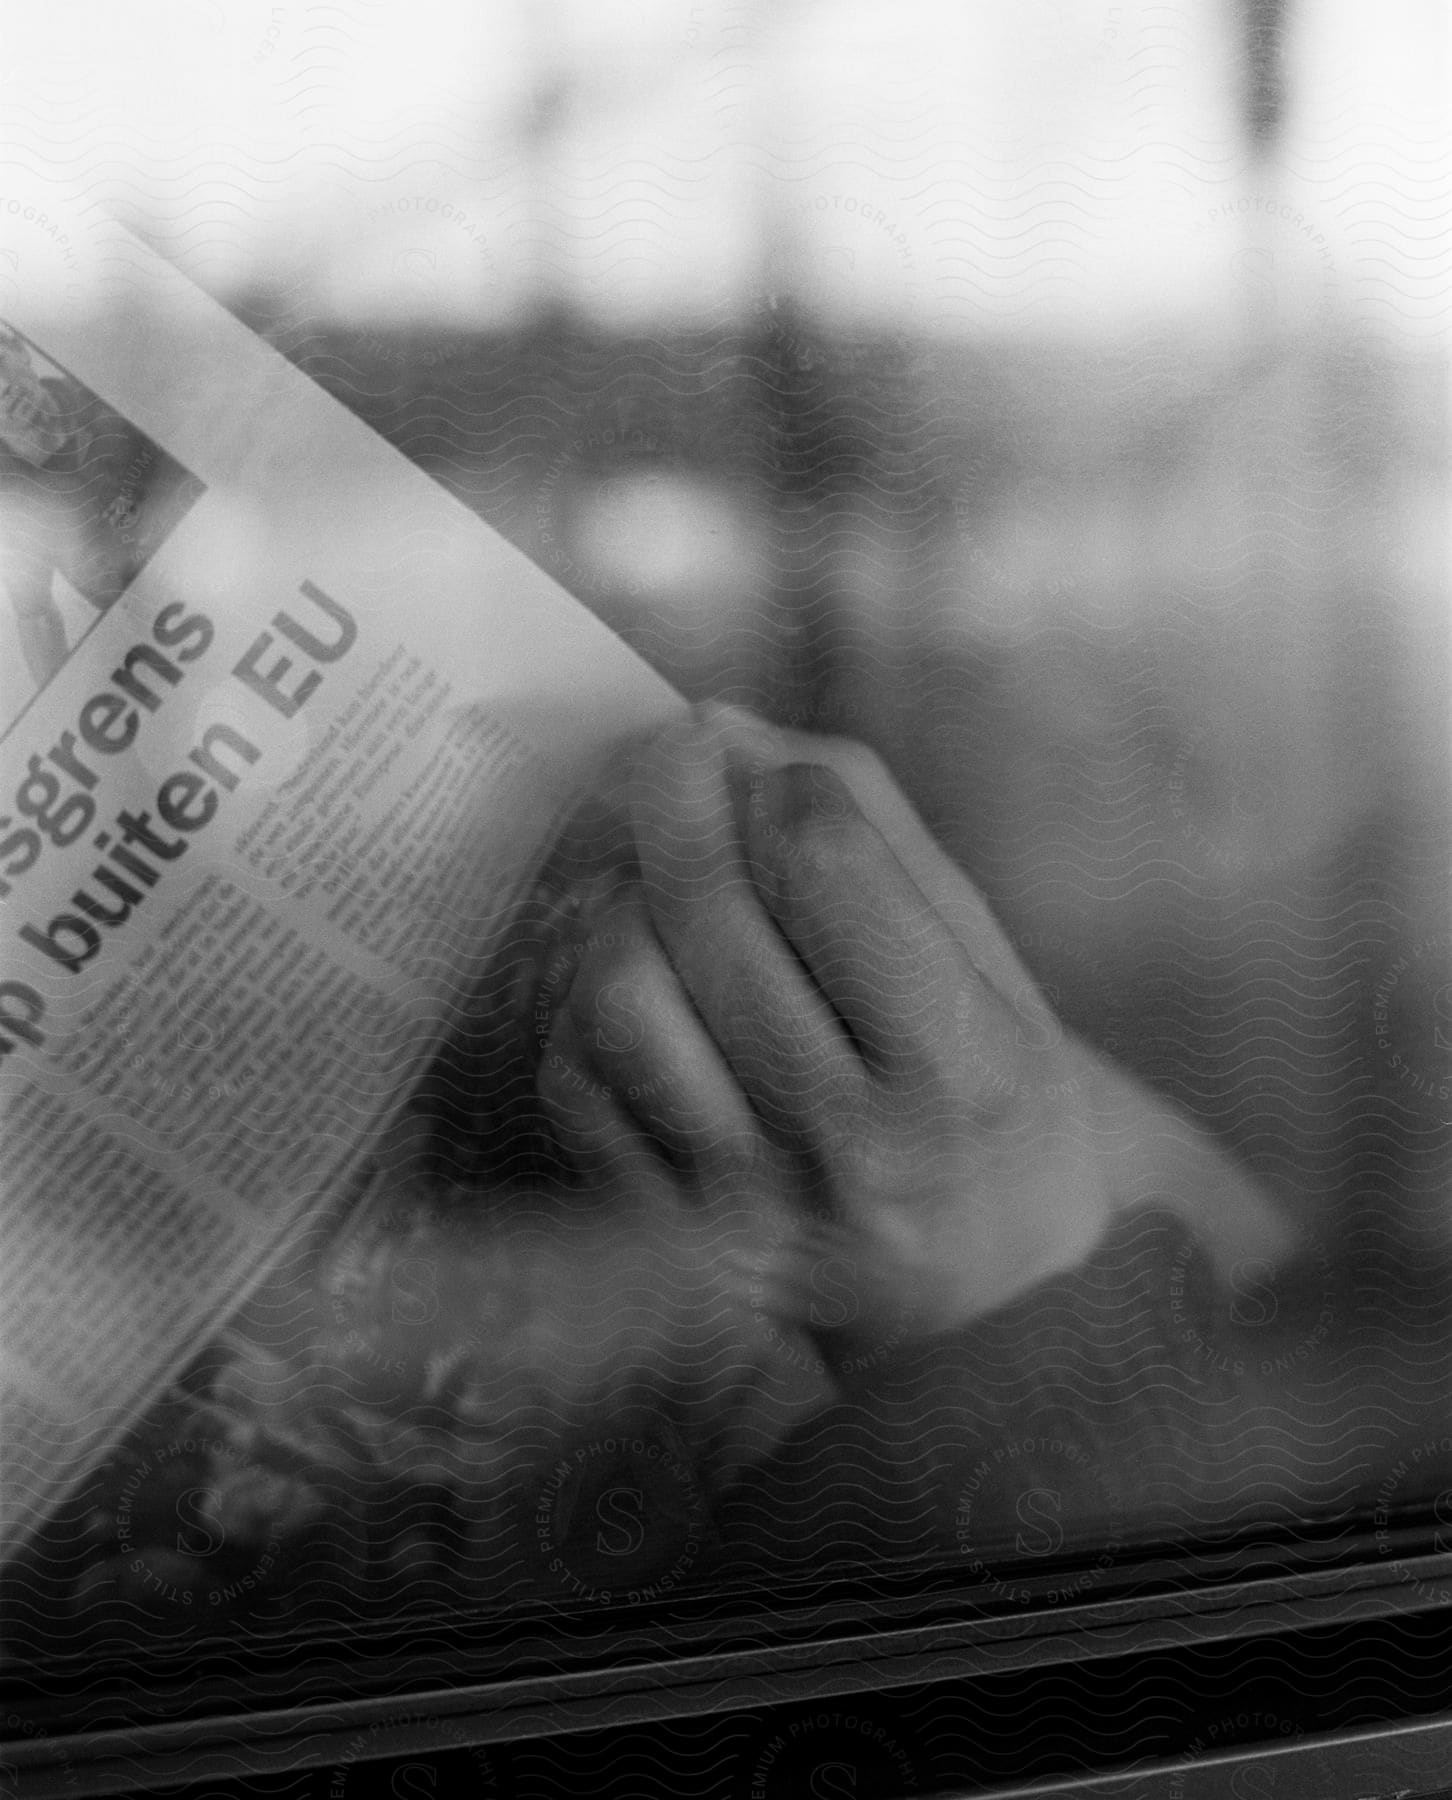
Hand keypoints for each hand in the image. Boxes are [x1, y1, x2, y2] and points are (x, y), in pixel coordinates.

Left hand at [537, 706, 1119, 1378]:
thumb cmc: (994, 1115)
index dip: (789, 787)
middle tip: (673, 754)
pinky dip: (586, 1004)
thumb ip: (876, 837)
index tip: (787, 784)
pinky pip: (578, 1080)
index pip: (828, 864)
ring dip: (625, 902)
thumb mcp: (986, 972)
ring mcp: (748, 1200)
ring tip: (660, 883)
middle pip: (709, 913)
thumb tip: (727, 726)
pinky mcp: (673, 1236)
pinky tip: (643, 984)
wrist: (985, 1314)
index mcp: (958, 1064)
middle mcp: (849, 1139)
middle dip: (677, 795)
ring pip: (622, 994)